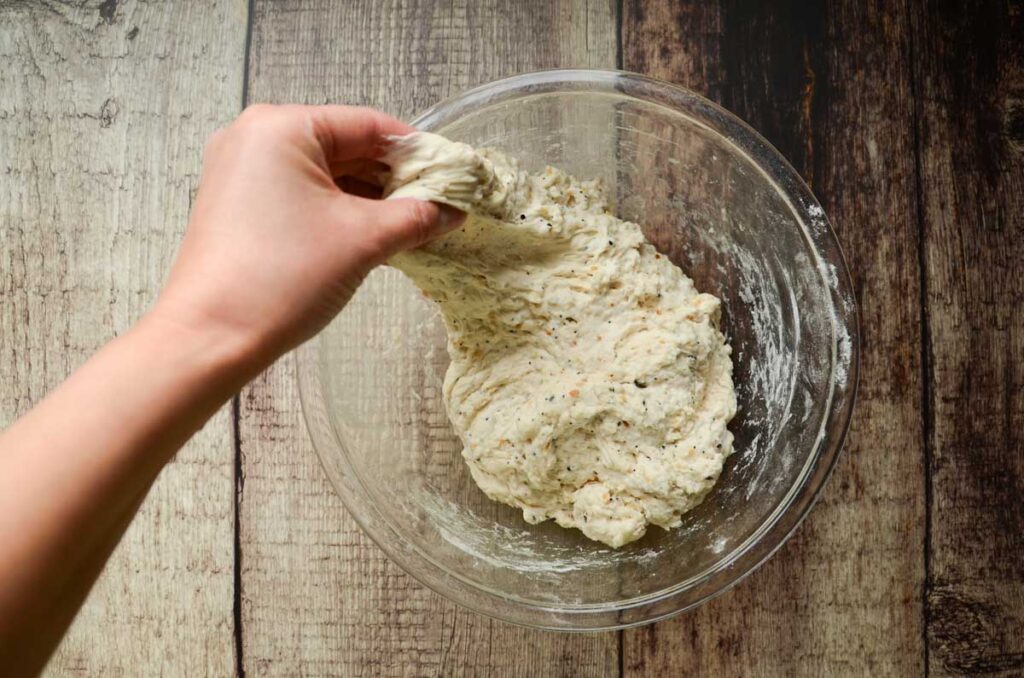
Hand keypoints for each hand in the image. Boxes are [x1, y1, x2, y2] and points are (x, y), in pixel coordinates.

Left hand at [152, 104, 461, 373]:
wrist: (211, 337)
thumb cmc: (283, 276)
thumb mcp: (363, 240)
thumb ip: (416, 217)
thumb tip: (454, 210)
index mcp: (283, 127)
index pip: (369, 125)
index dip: (417, 153)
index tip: (453, 179)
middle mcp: (255, 136)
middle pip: (346, 146)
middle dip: (393, 179)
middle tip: (438, 208)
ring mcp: (241, 170)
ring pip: (325, 173)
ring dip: (369, 198)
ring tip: (412, 227)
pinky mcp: (237, 204)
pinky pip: (301, 194)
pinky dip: (338, 210)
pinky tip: (372, 236)